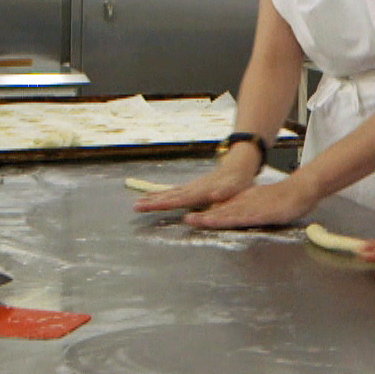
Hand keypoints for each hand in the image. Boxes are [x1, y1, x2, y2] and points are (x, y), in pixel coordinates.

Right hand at [132, 157, 257, 213]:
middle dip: (151, 201)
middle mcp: (192, 189)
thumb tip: (215, 195)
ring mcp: (191, 187)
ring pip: (169, 192)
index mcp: (200, 192)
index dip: (160, 203)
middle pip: (168, 195)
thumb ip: (225, 191)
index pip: (177, 199)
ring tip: (139, 201)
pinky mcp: (193, 187)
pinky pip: (173, 191)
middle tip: (135, 206)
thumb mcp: (235, 187)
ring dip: (154, 197)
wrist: (239, 166)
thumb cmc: (238, 181)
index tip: (145, 205)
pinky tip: (155, 196)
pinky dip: (162, 194)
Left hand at [183, 176, 319, 229]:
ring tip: (199, 221)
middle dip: (203, 217)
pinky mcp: (266, 213)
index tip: (189, 218)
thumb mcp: (259, 202)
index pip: (221, 209)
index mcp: (243, 201)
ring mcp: (255, 208)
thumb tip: (228, 215)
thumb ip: (244, 208)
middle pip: (222, 212)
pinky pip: (248, 217)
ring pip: (232, 214)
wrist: (302, 188)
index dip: (205, 214)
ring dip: (215, 218)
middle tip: (186, 221)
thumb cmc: (282, 198)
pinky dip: (235, 219)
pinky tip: (229, 221)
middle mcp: (246, 204)